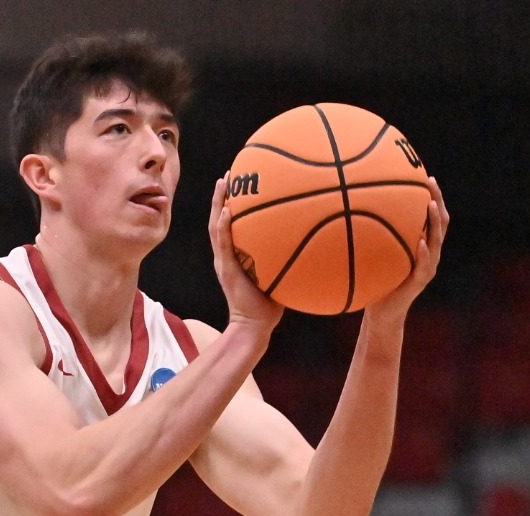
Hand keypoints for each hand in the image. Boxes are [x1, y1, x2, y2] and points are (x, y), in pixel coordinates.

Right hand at [210, 176, 281, 331]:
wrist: (255, 325)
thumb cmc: (269, 304)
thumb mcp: (278, 274)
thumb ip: (286, 257)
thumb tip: (313, 241)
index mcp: (234, 255)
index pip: (229, 225)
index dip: (229, 204)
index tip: (237, 184)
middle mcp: (225, 255)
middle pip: (218, 219)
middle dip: (221, 196)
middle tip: (227, 175)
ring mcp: (224, 262)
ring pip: (216, 226)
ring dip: (218, 203)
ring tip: (223, 182)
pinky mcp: (226, 270)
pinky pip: (224, 244)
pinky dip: (224, 226)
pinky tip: (228, 210)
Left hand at [364, 178, 450, 324]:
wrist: (382, 312)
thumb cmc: (376, 280)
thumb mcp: (375, 255)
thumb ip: (374, 236)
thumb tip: (353, 210)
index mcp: (422, 243)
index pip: (432, 216)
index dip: (433, 196)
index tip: (425, 176)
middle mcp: (430, 253)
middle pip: (441, 223)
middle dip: (437, 201)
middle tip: (430, 182)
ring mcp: (427, 267)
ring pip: (437, 241)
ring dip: (435, 222)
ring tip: (431, 205)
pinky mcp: (420, 282)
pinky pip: (424, 266)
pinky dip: (424, 253)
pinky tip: (421, 242)